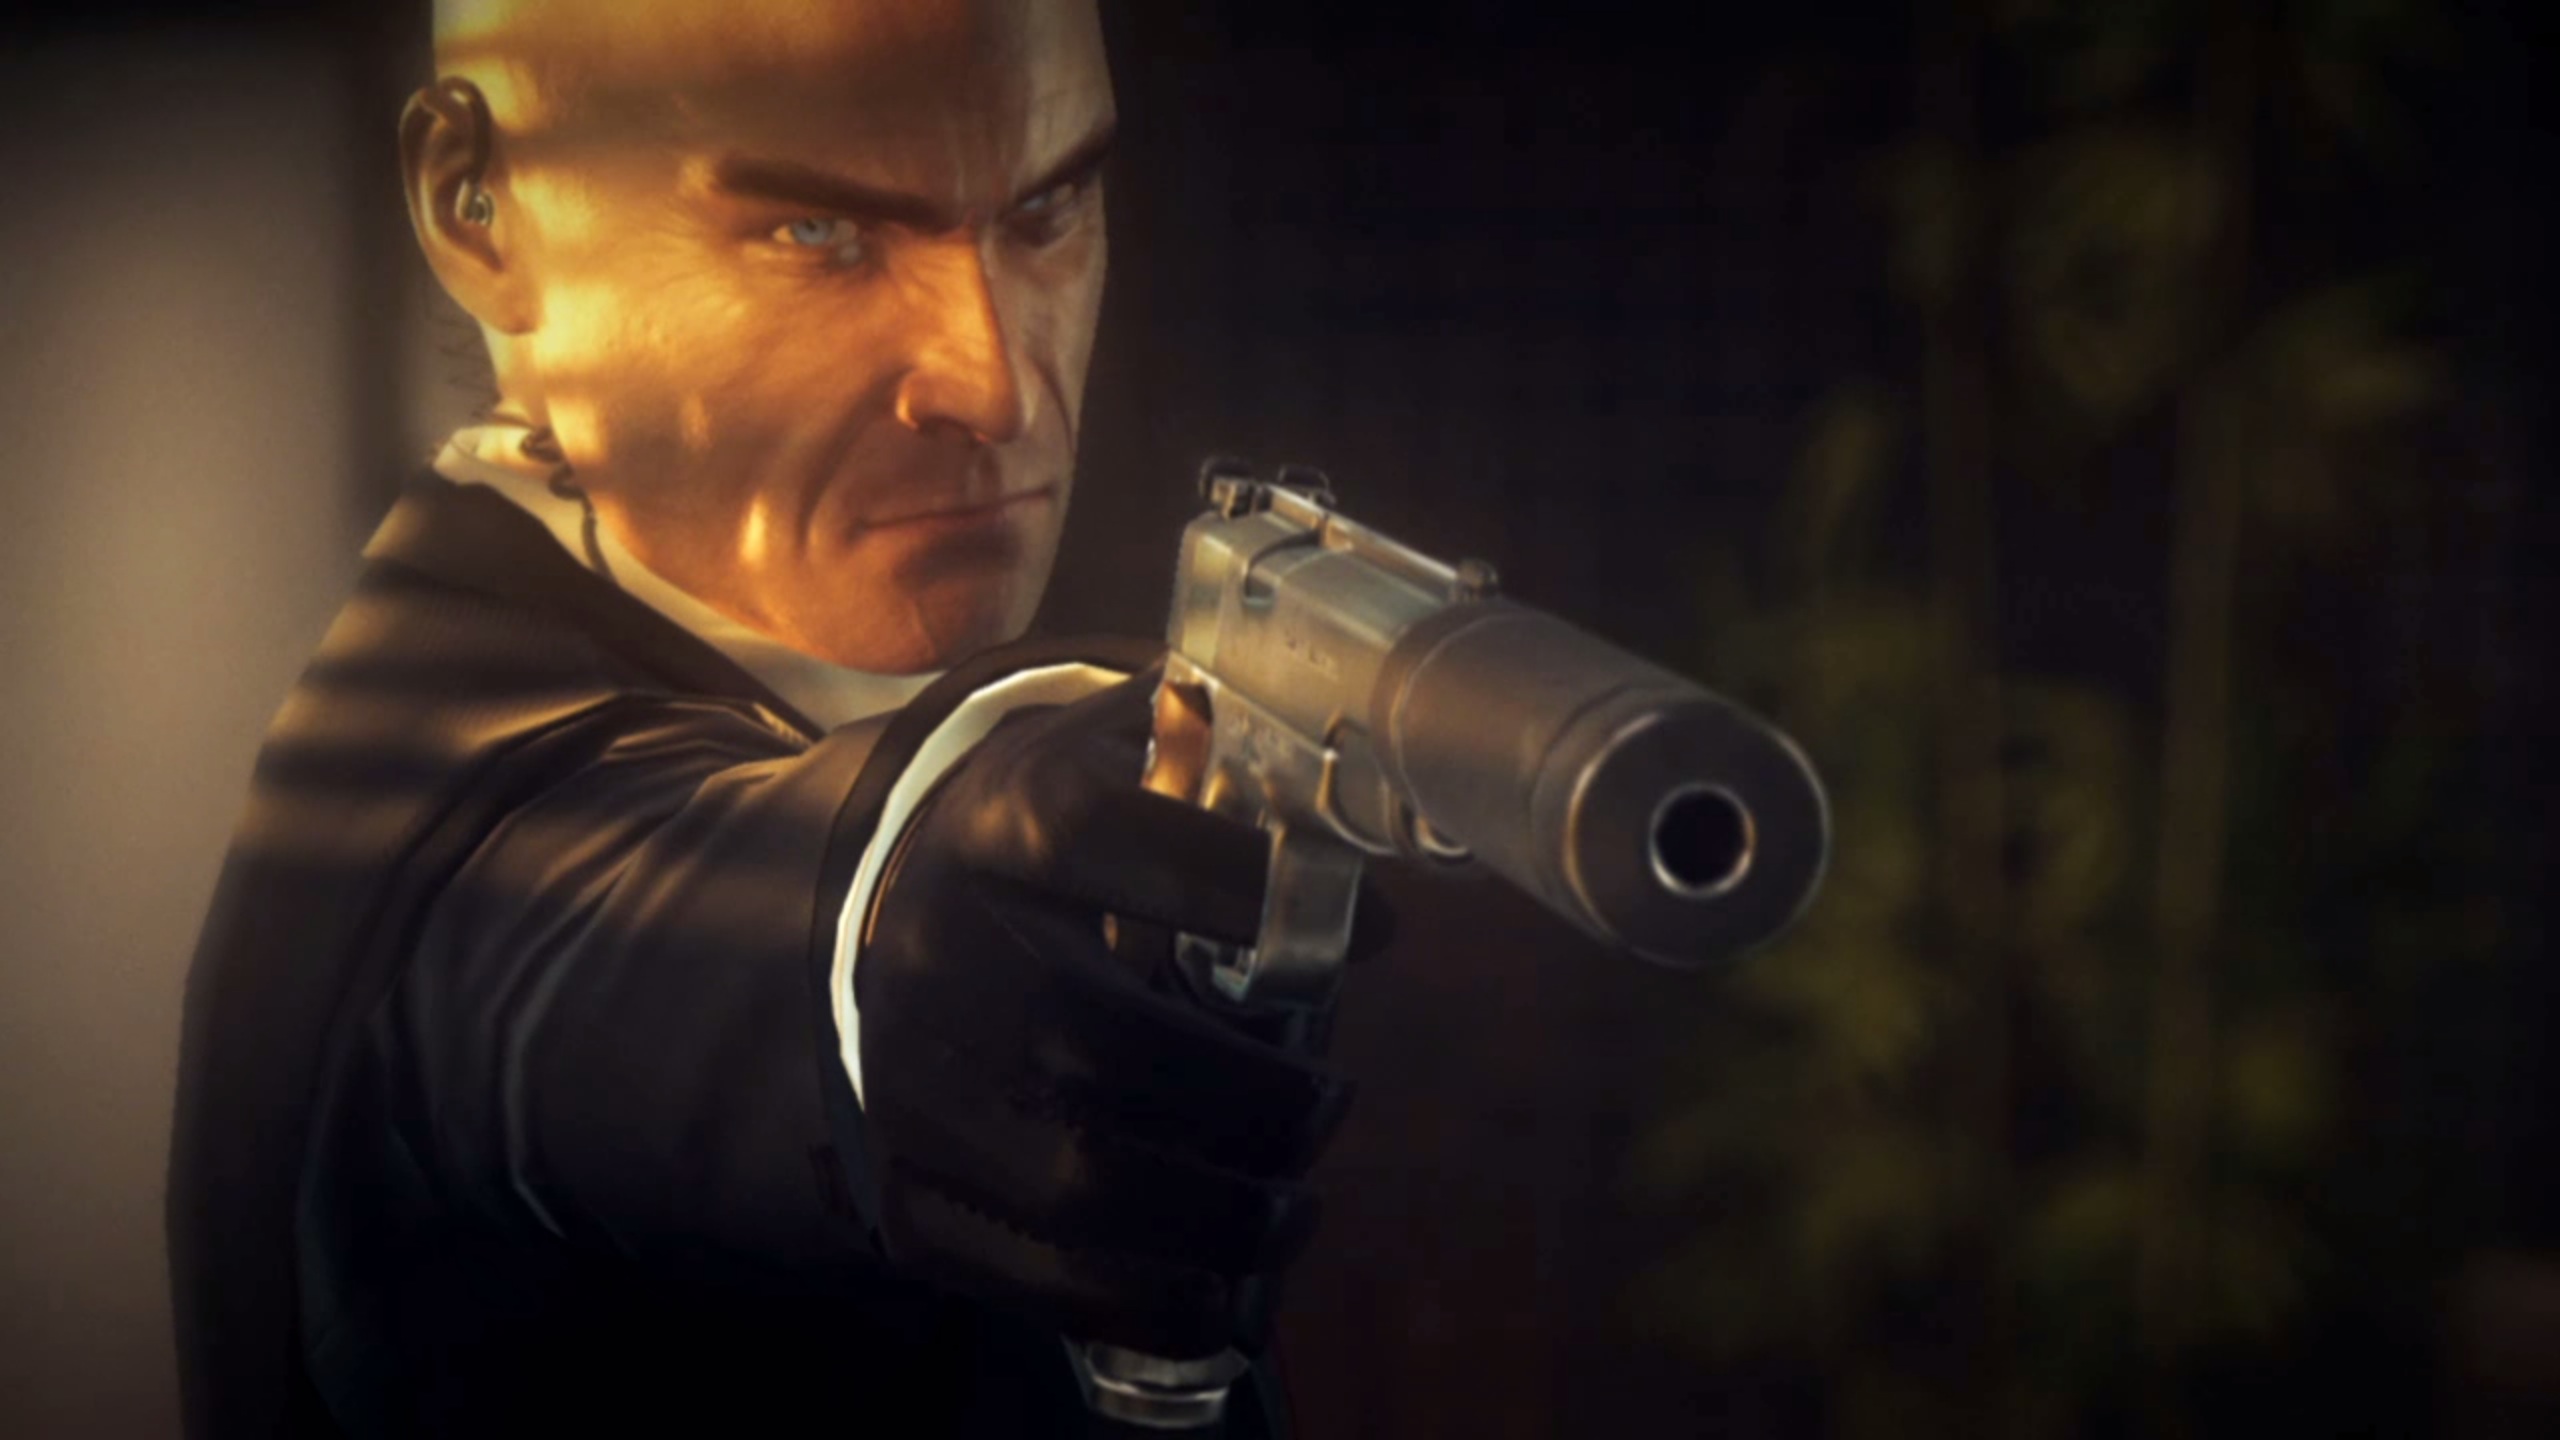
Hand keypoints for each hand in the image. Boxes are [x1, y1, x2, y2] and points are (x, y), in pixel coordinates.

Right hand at [853, 666, 1355, 1359]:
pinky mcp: (904, 1193)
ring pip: (1071, 1177)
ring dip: (1221, 1216)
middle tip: (1333, 1104)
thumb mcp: (1109, 768)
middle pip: (1096, 1038)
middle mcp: (930, 947)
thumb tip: (1377, 808)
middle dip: (1253, 1096)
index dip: (1245, 887)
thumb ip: (1221, 763)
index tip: (1373, 931)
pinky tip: (1227, 1294)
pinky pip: (1034, 1277)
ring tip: (1294, 1211)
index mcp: (992, 825)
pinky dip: (1153, 1303)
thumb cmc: (1055, 856)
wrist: (883, 932)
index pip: (1097, 838)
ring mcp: (903, 1080)